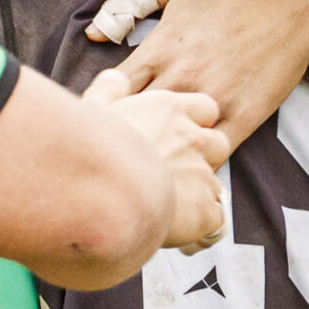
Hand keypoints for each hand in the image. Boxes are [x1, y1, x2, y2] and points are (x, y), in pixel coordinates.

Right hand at [85, 68, 228, 252]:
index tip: (180, 134)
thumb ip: (109, 91)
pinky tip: (178, 229)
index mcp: (168, 110)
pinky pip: (215, 219)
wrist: (99, 193)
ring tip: (170, 208)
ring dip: (198, 195)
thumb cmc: (89, 151)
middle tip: (177, 174)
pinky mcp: (204, 210)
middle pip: (219, 144)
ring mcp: (201, 174)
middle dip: (205, 159)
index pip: (205, 108)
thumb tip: (114, 78)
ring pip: (215, 184)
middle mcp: (191, 138)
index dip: (196, 123)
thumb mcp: (93, 108)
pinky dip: (200, 227)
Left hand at [93, 0, 308, 147]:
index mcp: (160, 49)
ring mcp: (212, 102)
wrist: (297, 5)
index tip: (106, 110)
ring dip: (157, 152)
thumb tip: (94, 32)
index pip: (110, 91)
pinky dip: (196, 164)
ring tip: (151, 158)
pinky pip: (210, 155)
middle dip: (123, 132)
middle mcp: (180, 79)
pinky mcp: (242, 120)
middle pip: (133, 122)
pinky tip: (187, 165)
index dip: (103, 105)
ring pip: (168, 144)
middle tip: (120, 141)